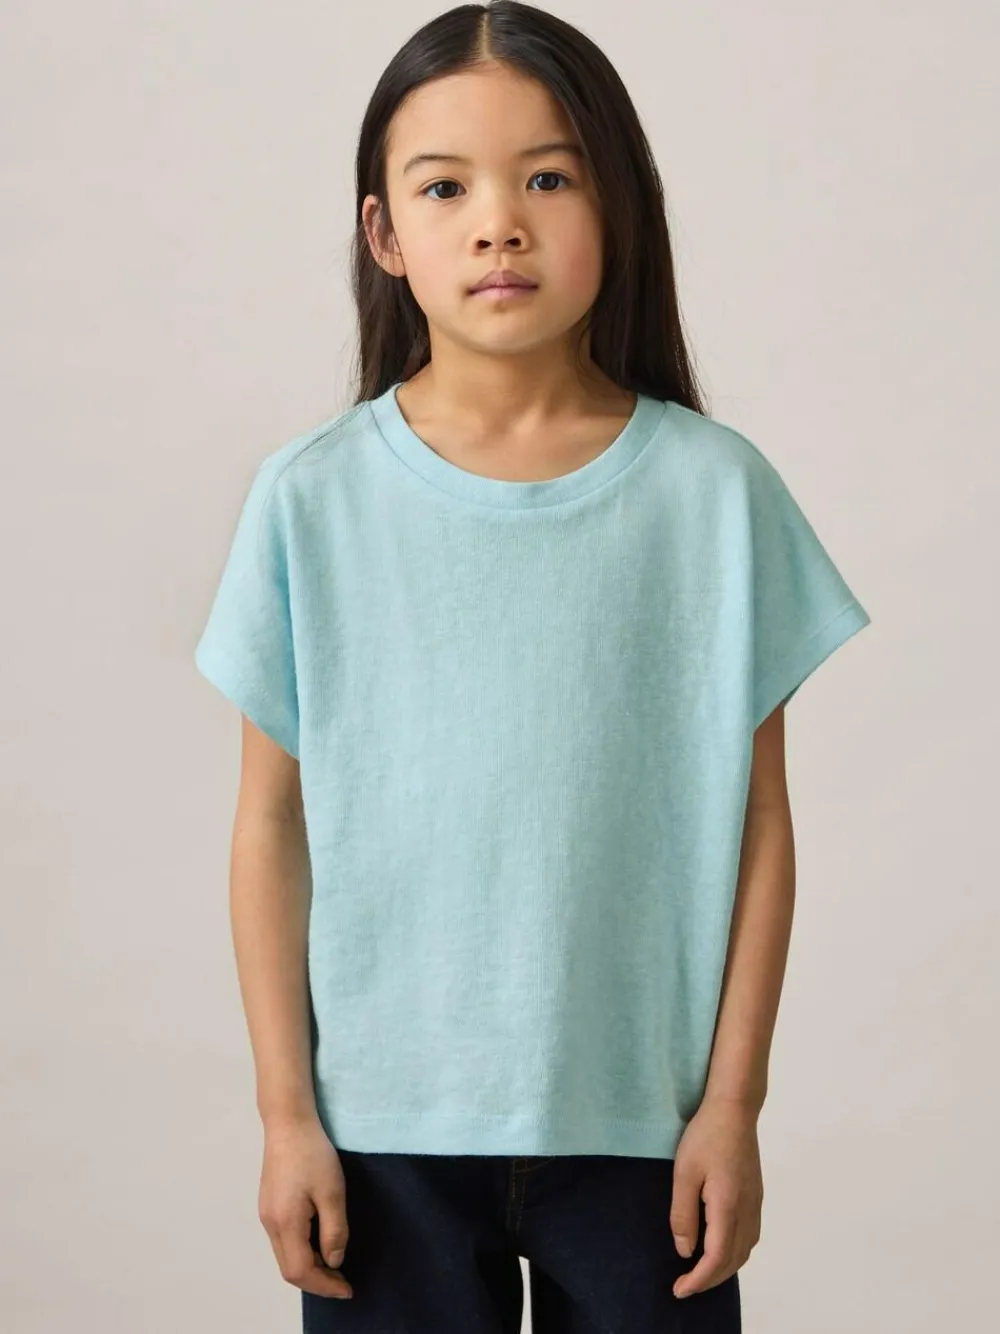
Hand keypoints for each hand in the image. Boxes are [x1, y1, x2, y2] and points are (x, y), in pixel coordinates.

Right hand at [258, 1114, 353, 1299]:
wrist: (288, 1122)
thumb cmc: (313, 1153)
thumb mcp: (332, 1191)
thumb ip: (334, 1229)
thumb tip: (334, 1261)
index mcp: (285, 1222)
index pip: (301, 1271)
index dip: (324, 1285)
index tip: (347, 1289)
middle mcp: (270, 1224)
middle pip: (289, 1269)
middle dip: (316, 1281)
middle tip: (343, 1282)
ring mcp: (266, 1214)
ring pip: (284, 1256)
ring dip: (308, 1267)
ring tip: (334, 1266)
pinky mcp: (268, 1205)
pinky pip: (283, 1241)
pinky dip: (301, 1251)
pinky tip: (317, 1244)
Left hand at [669, 1097, 762, 1298]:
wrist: (734, 1109)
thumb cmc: (705, 1135)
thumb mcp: (684, 1172)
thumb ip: (683, 1214)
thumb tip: (685, 1251)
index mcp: (728, 1206)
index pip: (716, 1257)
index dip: (699, 1280)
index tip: (679, 1289)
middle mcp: (747, 1210)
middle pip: (733, 1260)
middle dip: (710, 1280)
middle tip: (685, 1285)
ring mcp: (755, 1202)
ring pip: (745, 1250)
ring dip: (724, 1268)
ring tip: (701, 1272)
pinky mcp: (756, 1194)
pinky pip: (750, 1236)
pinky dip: (735, 1252)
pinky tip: (720, 1248)